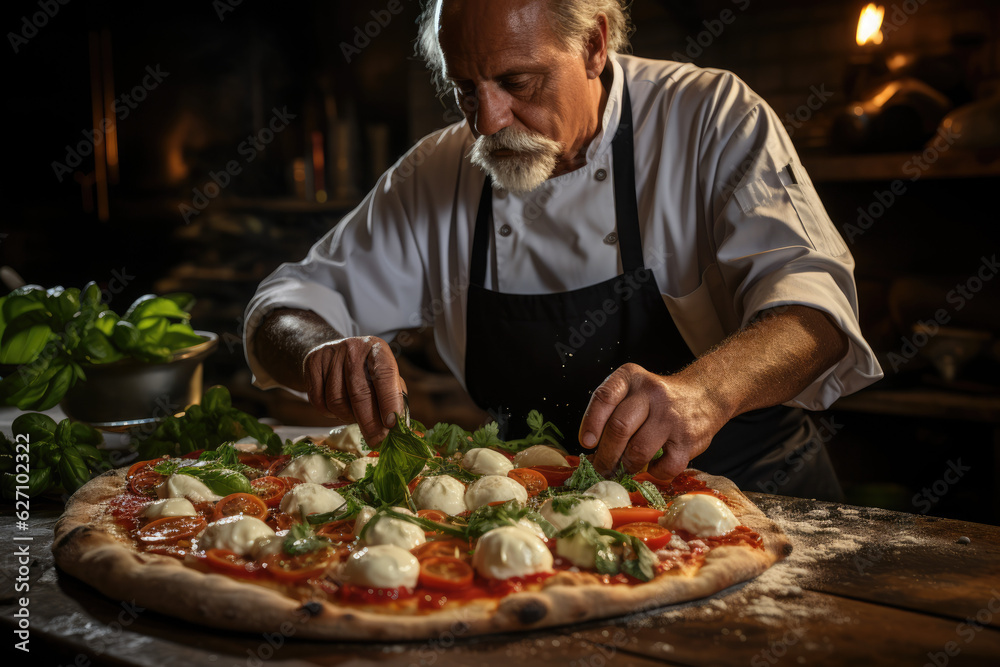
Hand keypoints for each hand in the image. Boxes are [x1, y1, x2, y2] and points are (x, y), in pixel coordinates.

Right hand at [302, 336, 405, 446]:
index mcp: (377, 348)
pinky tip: (337, 409)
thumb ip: (394, 397)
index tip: (391, 424)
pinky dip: (329, 414)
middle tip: (376, 441)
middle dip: (370, 422)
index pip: (385, 375)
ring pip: (337, 401)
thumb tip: (401, 427)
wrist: (331, 353)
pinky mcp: (312, 364)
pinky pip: (319, 402)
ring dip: (347, 417)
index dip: (389, 401)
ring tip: (354, 416)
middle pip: (359, 392)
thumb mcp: (384, 375)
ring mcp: (331, 355)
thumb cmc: (364, 371)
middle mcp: (353, 348)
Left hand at [578, 363, 728, 478]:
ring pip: (638, 451)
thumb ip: (611, 410)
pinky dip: (654, 473)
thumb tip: (593, 450)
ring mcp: (671, 416)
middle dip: (605, 455)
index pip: (604, 397)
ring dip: (627, 466)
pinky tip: (653, 466)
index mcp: (631, 377)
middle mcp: (652, 393)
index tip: (586, 443)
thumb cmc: (657, 399)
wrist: (704, 394)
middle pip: (619, 428)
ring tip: (624, 468)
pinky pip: (665, 467)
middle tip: (602, 467)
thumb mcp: (633, 389)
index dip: (591, 423)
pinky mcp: (688, 439)